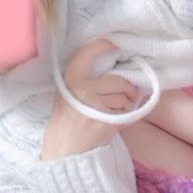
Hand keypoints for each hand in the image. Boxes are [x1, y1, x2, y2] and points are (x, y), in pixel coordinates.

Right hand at [41, 39, 137, 159]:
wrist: (65, 149)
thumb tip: (116, 62)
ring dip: (126, 104)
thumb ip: (84, 77)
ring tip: (113, 111)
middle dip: (126, 88)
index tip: (115, 43)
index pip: (90, 52)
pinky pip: (127, 112)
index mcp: (70, 78)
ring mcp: (95, 105)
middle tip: (125, 93)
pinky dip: (125, 116)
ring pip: (125, 97)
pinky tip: (114, 121)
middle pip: (118, 80)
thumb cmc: (67, 118)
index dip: (105, 45)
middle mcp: (82, 88)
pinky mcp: (107, 121)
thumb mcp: (66, 92)